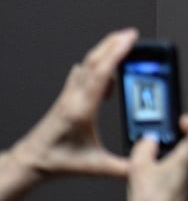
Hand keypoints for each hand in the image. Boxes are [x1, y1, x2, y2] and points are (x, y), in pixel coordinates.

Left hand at [10, 28, 137, 180]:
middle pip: (93, 62)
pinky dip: (96, 65)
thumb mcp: (95, 167)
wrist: (31, 162)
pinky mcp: (67, 98)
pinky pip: (82, 74)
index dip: (117, 53)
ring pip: (86, 65)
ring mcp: (68, 96)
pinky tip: (103, 70)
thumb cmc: (57, 162)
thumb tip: (144, 163)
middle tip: (131, 34)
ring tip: (121, 44)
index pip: (100, 73)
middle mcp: (73, 98)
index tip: (130, 39)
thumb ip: (123, 167)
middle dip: (113, 43)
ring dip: (104, 51)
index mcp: (81, 110)